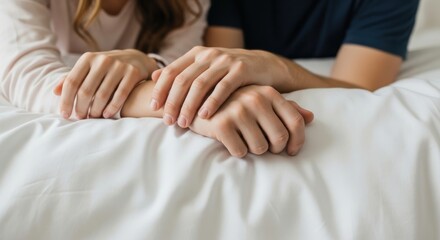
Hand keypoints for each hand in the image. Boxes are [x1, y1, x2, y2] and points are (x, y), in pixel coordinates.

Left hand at [54, 49, 156, 118]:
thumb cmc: (107, 68)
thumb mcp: (89, 68)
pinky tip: (107, 115)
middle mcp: (103, 60)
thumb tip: (55, 92)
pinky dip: (112, 108)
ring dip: (96, 110)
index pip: (71, 82)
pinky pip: (120, 95)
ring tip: (93, 117)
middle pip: (86, 91)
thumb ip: (72, 78)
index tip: (65, 114)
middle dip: (81, 108)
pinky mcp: (133, 73)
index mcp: (88, 58)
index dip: (66, 100)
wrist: (137, 59)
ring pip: (102, 95)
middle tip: (81, 117)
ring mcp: (119, 66)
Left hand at [150, 46, 286, 127]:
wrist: (264, 66)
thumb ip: (182, 72)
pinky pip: (223, 88)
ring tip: (184, 123)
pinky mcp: (241, 70)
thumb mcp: (205, 69)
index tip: (153, 108)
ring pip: (200, 84)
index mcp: (196, 53)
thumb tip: (154, 77)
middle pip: (183, 79)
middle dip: (172, 102)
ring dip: (189, 105)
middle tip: (168, 121)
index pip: (171, 71)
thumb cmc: (229, 73)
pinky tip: (204, 116)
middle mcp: (208, 54)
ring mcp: (225, 61)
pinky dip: (212, 103)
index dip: (160, 90)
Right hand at [189, 85, 313, 156]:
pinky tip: (230, 141)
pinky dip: (237, 151)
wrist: (196, 102)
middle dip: (274, 150)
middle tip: (264, 148)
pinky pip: (240, 152)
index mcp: (268, 92)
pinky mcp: (222, 124)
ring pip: (260, 148)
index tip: (290, 151)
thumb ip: (287, 108)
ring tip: (243, 140)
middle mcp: (255, 98)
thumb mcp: (261, 101)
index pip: (296, 122)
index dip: (297, 141)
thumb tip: (311, 117)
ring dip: (253, 150)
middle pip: (279, 139)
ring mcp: (238, 110)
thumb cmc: (234, 104)